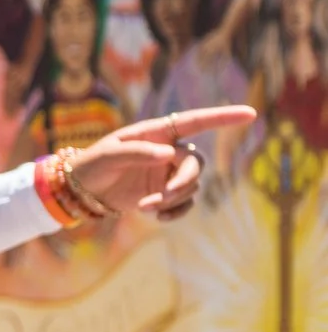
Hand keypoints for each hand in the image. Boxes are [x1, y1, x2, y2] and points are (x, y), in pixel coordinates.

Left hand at [68, 107, 258, 221]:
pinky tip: (159, 218)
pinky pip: (185, 202)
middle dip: (185, 180)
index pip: (195, 121)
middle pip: (196, 163)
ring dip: (172, 199)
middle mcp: (167, 150)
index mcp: (156, 132)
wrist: (80, 190)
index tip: (249, 114)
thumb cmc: (92, 164)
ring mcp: (168, 173)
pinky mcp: (165, 193)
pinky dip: (177, 211)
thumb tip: (168, 154)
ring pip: (190, 185)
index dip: (222, 117)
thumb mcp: (108, 155)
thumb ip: (137, 152)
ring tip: (145, 207)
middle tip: (165, 196)